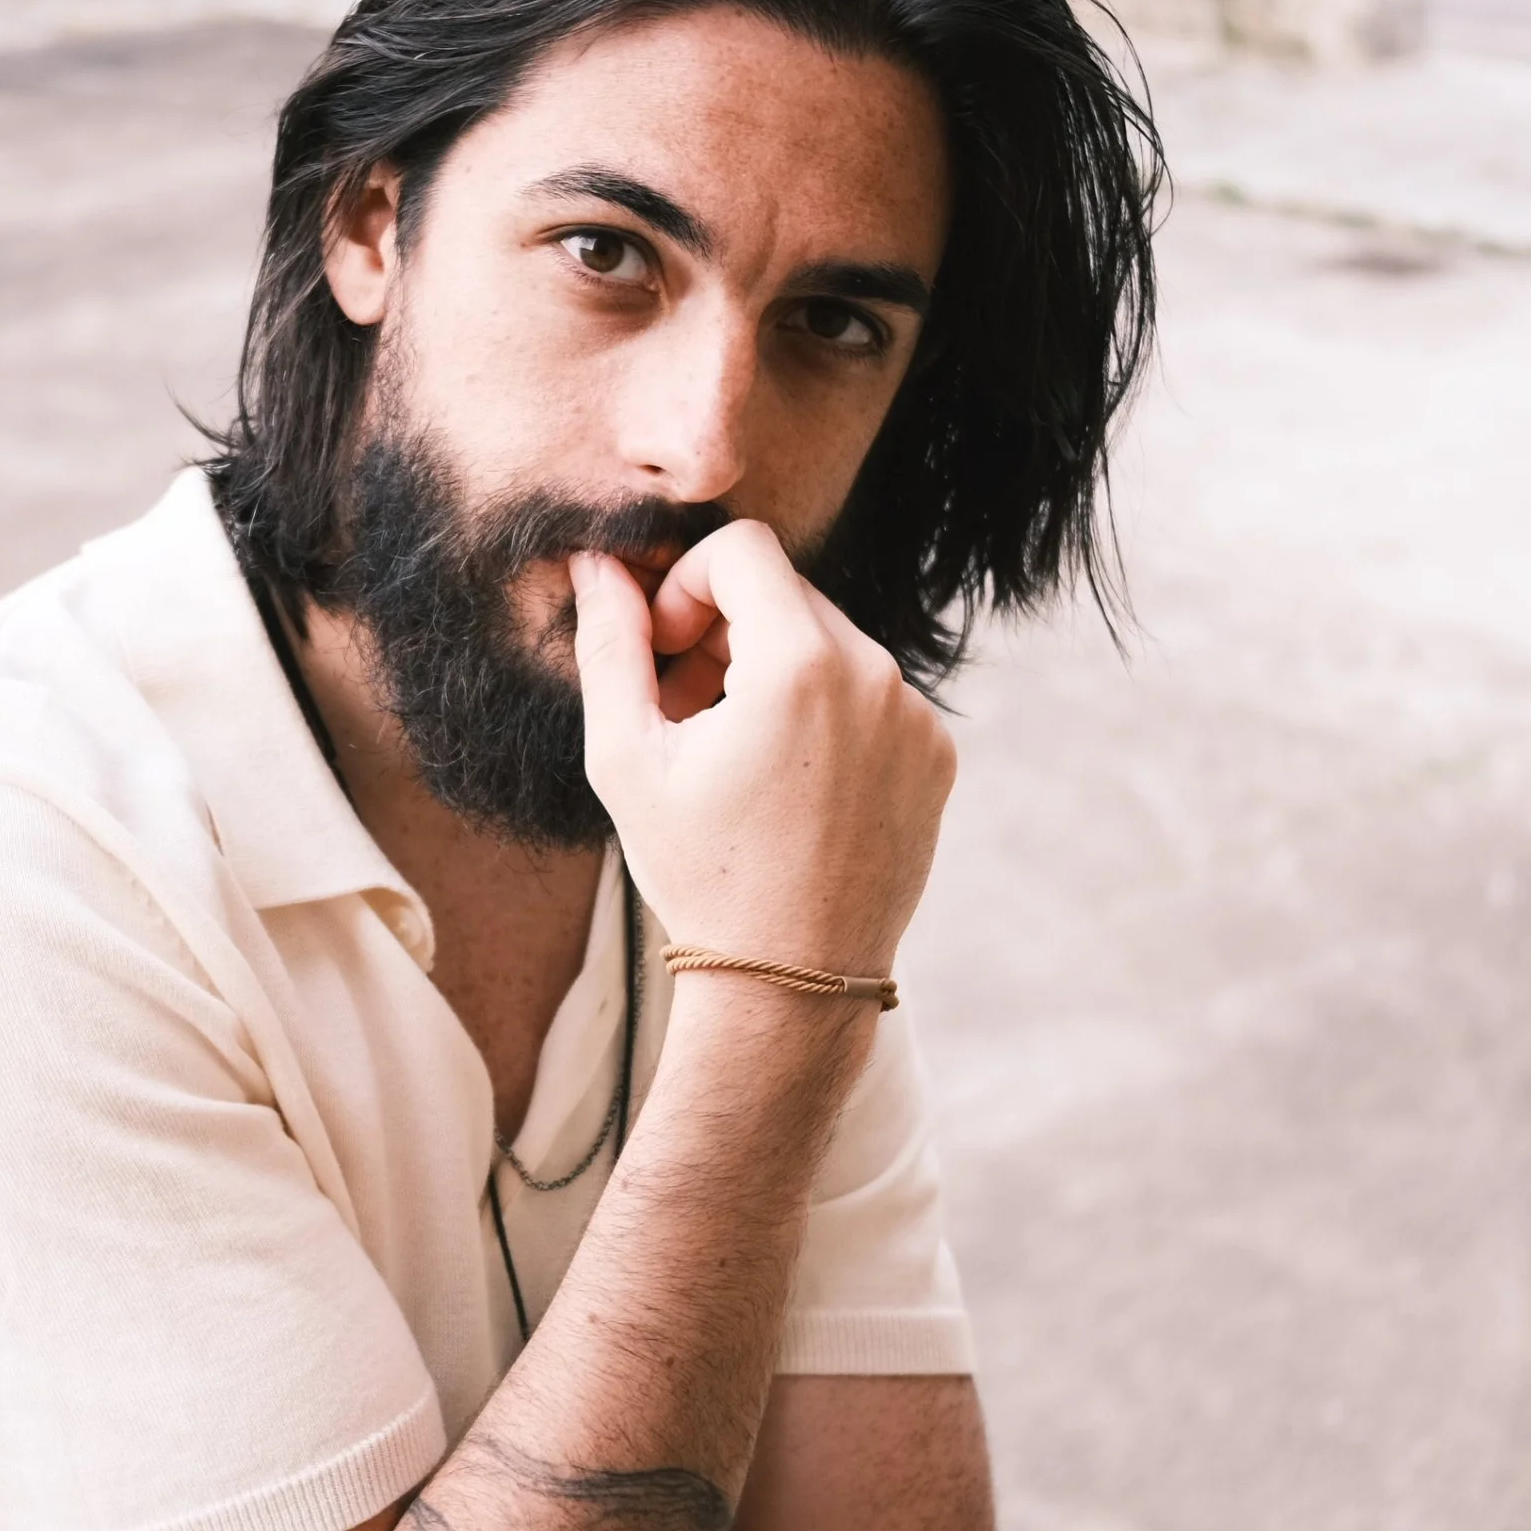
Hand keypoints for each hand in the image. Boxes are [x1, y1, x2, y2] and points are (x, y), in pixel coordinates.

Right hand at [570, 524, 953, 973]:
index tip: (665, 649)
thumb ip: (609, 646)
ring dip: (774, 671)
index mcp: (800, 664)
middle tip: (683, 705)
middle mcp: (875, 675)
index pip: (743, 548)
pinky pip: (872, 693)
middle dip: (726, 630)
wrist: (791, 981)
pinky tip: (787, 783)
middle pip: (786, 594)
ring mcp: (916, 716)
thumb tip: (594, 562)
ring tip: (733, 751)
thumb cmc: (699, 873)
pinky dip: (824, 713)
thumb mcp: (628, 758)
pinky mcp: (936, 754)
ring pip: (830, 642)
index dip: (687, 583)